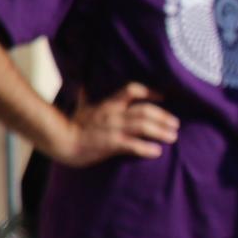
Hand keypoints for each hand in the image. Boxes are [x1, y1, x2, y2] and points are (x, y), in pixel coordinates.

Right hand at [53, 83, 179, 167]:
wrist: (61, 141)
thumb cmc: (71, 125)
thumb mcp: (81, 107)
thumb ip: (85, 96)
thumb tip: (81, 85)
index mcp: (109, 103)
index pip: (132, 90)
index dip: (150, 92)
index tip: (163, 97)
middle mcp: (114, 113)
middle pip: (145, 110)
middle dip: (163, 116)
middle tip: (176, 124)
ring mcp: (113, 128)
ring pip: (142, 126)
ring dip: (160, 131)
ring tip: (173, 137)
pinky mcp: (110, 144)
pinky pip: (132, 145)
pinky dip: (146, 148)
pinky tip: (157, 152)